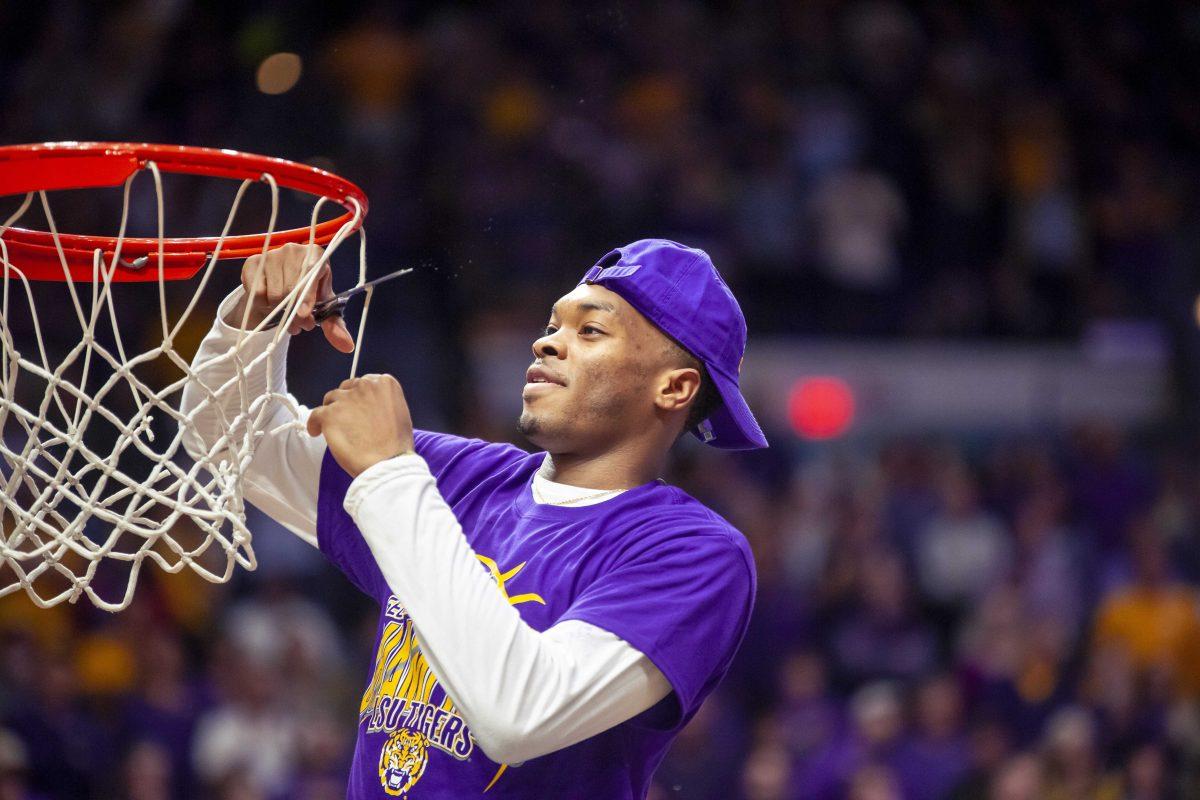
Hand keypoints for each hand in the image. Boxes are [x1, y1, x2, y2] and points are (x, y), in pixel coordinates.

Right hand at [229, 242, 354, 352]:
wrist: (280, 282)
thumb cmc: (309, 292)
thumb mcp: (324, 306)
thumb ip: (335, 324)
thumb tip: (347, 346)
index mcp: (316, 255)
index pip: (310, 274)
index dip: (307, 296)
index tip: (305, 315)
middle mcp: (293, 249)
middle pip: (291, 289)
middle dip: (295, 314)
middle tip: (299, 327)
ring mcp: (271, 254)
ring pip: (274, 294)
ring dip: (280, 313)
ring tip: (286, 316)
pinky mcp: (252, 263)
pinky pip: (256, 293)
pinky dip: (263, 305)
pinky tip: (270, 303)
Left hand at [306, 374, 414, 476]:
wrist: (387, 463)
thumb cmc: (396, 445)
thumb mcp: (399, 413)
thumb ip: (382, 402)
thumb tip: (367, 406)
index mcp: (385, 383)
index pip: (365, 382)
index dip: (359, 396)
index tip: (357, 407)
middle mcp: (365, 386)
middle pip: (346, 388)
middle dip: (346, 402)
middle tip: (348, 420)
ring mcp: (346, 399)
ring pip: (330, 399)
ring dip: (332, 412)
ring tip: (335, 429)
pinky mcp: (330, 413)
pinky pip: (315, 414)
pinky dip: (314, 424)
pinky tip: (317, 432)